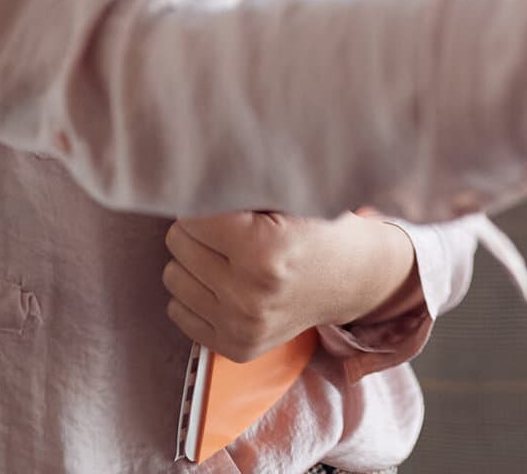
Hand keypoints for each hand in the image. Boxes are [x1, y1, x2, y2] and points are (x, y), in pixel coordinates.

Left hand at [163, 212, 417, 363]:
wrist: (353, 279)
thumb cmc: (321, 230)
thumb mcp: (291, 198)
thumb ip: (242, 189)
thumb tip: (188, 180)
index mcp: (266, 251)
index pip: (192, 217)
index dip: (207, 205)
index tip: (226, 206)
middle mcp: (250, 295)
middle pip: (178, 245)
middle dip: (200, 231)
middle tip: (230, 230)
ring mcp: (242, 327)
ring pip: (173, 278)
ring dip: (195, 262)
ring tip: (229, 256)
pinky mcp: (237, 347)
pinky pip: (178, 312)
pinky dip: (197, 293)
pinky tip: (227, 283)